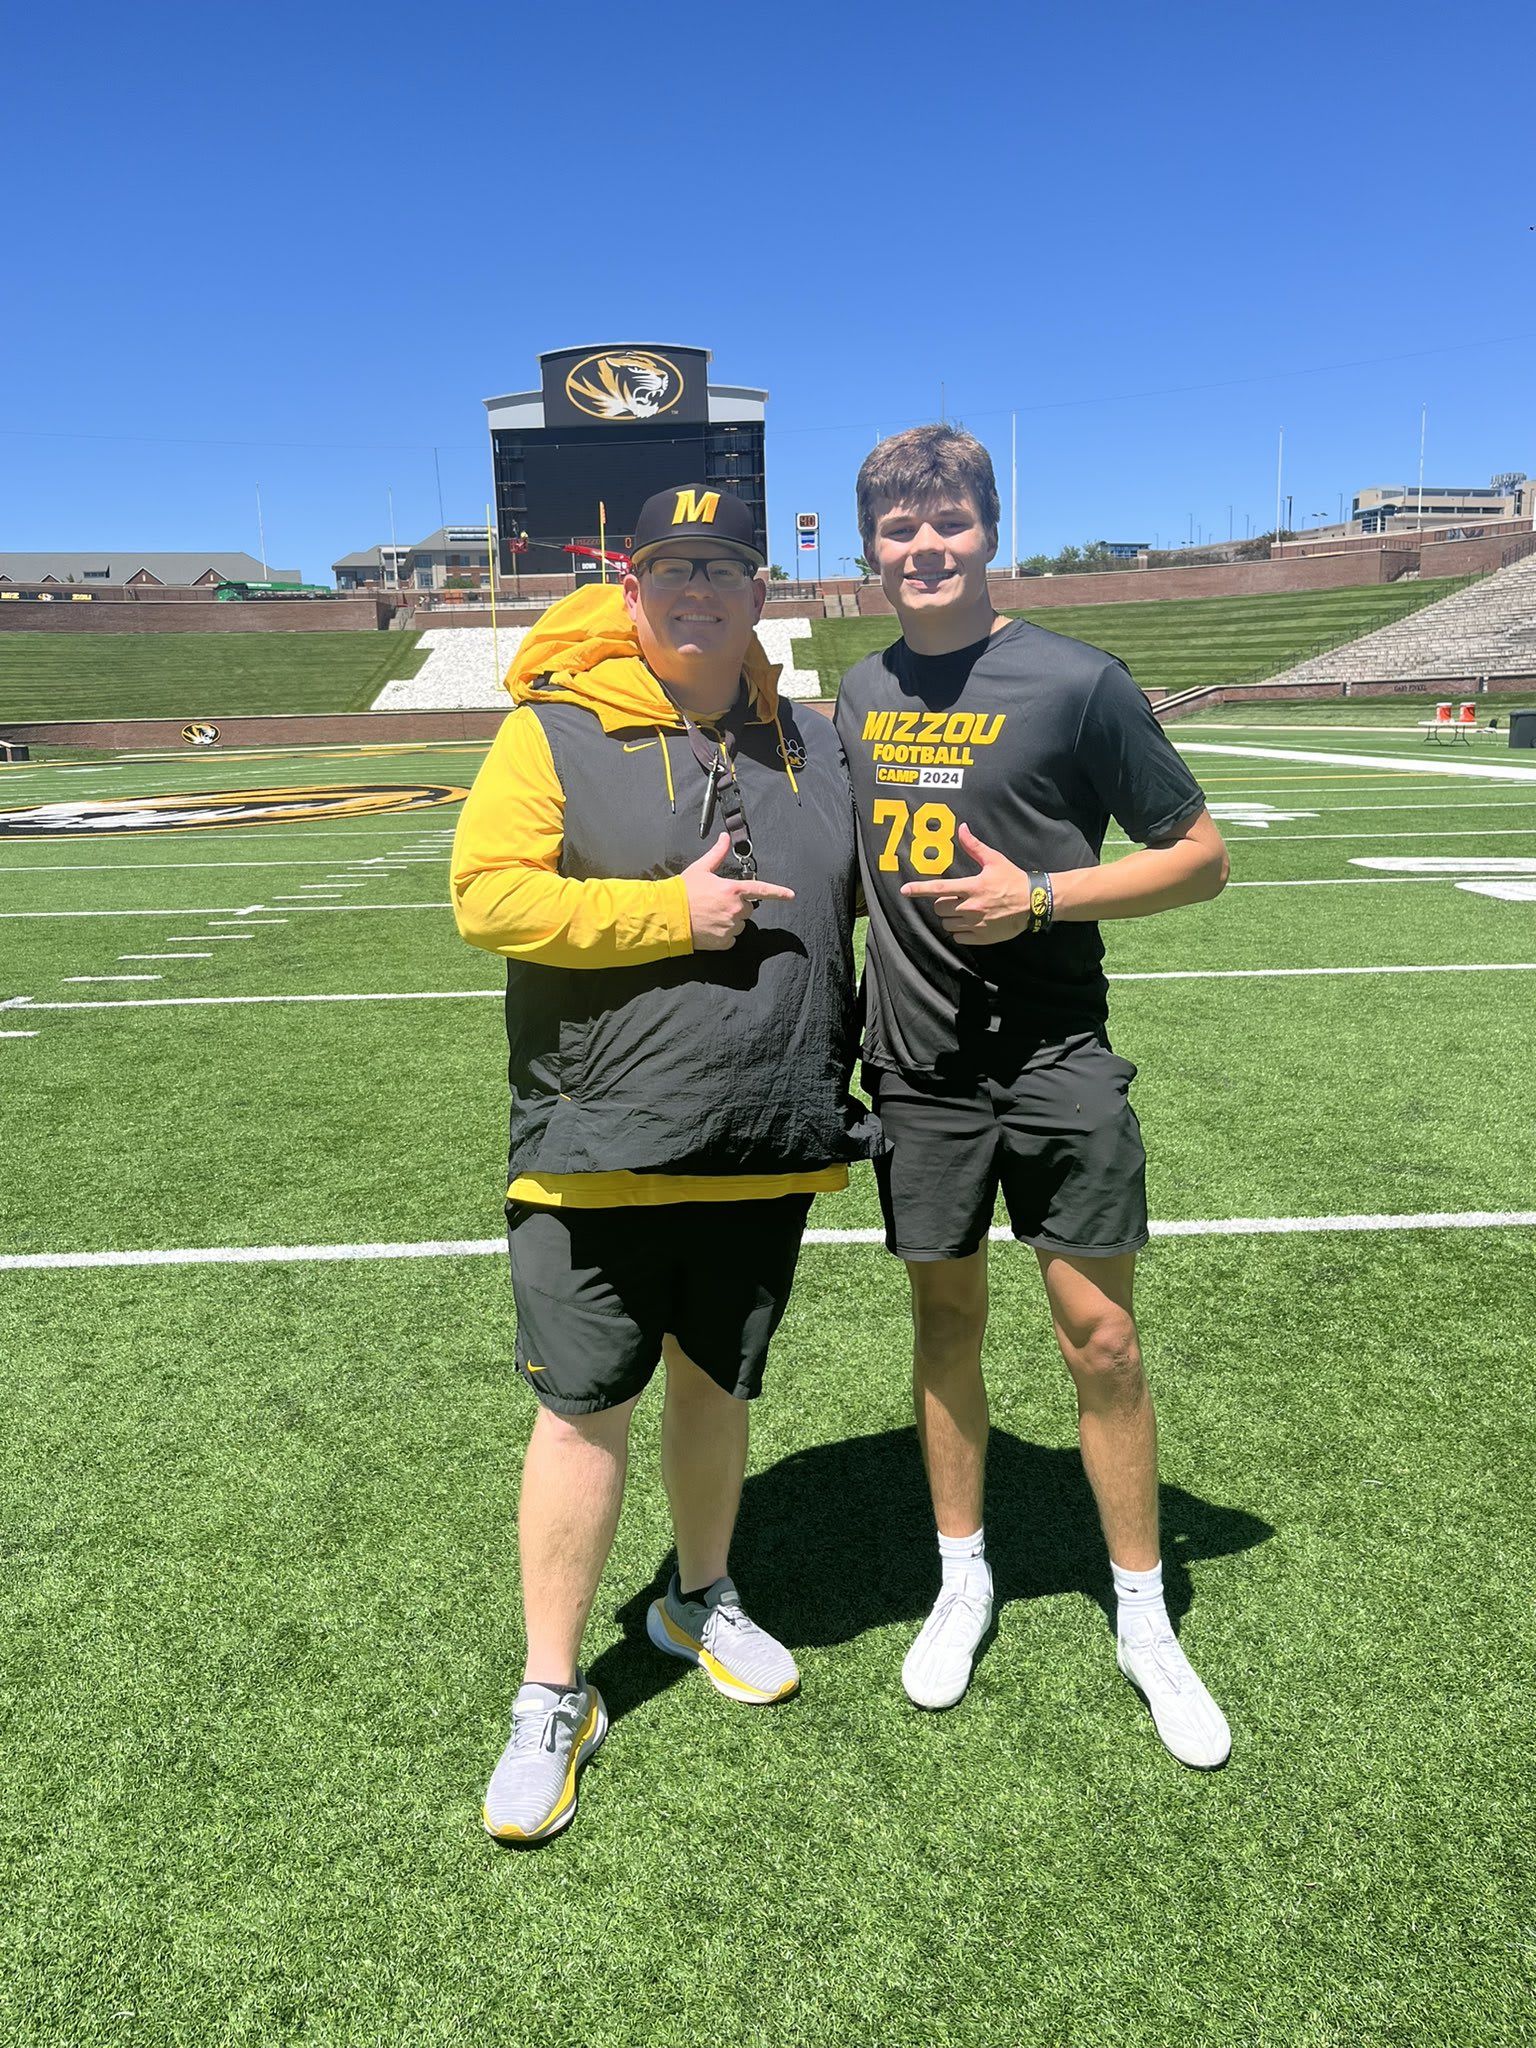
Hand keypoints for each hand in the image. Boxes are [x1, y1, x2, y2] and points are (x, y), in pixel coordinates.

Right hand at [683, 832, 794, 950]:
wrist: (668, 915)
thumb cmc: (683, 891)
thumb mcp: (701, 869)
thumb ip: (717, 854)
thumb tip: (725, 837)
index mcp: (732, 890)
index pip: (761, 890)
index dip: (778, 892)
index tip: (791, 895)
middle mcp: (735, 909)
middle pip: (747, 909)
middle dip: (737, 906)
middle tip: (717, 903)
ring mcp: (730, 927)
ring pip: (739, 924)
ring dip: (730, 921)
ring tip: (710, 916)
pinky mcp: (724, 942)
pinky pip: (731, 938)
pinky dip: (723, 935)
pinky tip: (709, 927)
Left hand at [900, 822, 1037, 944]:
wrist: (1034, 903)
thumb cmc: (1013, 879)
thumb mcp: (994, 860)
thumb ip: (974, 847)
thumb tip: (962, 828)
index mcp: (972, 887)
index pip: (939, 889)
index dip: (919, 890)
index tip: (905, 891)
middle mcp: (971, 907)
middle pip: (940, 908)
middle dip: (943, 903)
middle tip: (956, 899)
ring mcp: (976, 924)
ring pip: (947, 924)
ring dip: (951, 918)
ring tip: (965, 911)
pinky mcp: (981, 937)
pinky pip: (958, 937)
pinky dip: (960, 931)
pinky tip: (971, 923)